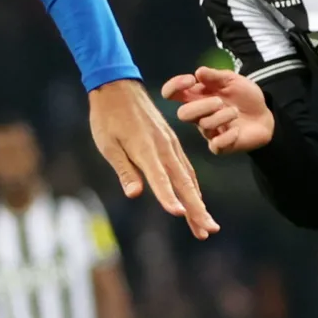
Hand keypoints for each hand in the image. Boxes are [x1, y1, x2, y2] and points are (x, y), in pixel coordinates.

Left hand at [90, 78, 216, 239]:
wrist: (118, 87)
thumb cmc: (107, 117)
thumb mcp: (108, 145)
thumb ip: (124, 169)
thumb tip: (134, 194)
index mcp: (146, 148)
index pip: (160, 179)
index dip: (169, 198)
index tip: (180, 215)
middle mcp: (164, 148)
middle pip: (184, 183)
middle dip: (197, 209)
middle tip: (209, 231)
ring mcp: (170, 144)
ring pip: (189, 178)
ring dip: (198, 203)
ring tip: (206, 226)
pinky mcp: (171, 142)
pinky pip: (186, 168)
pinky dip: (193, 187)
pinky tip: (196, 200)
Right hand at [160, 66, 273, 154]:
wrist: (265, 115)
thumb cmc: (244, 96)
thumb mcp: (232, 80)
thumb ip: (216, 76)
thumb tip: (198, 72)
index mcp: (197, 97)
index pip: (171, 94)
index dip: (174, 86)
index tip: (190, 80)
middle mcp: (199, 115)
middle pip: (183, 114)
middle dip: (201, 106)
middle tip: (220, 102)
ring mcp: (208, 132)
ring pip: (203, 126)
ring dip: (222, 116)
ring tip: (236, 112)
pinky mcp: (220, 146)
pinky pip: (215, 145)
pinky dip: (227, 136)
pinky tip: (237, 130)